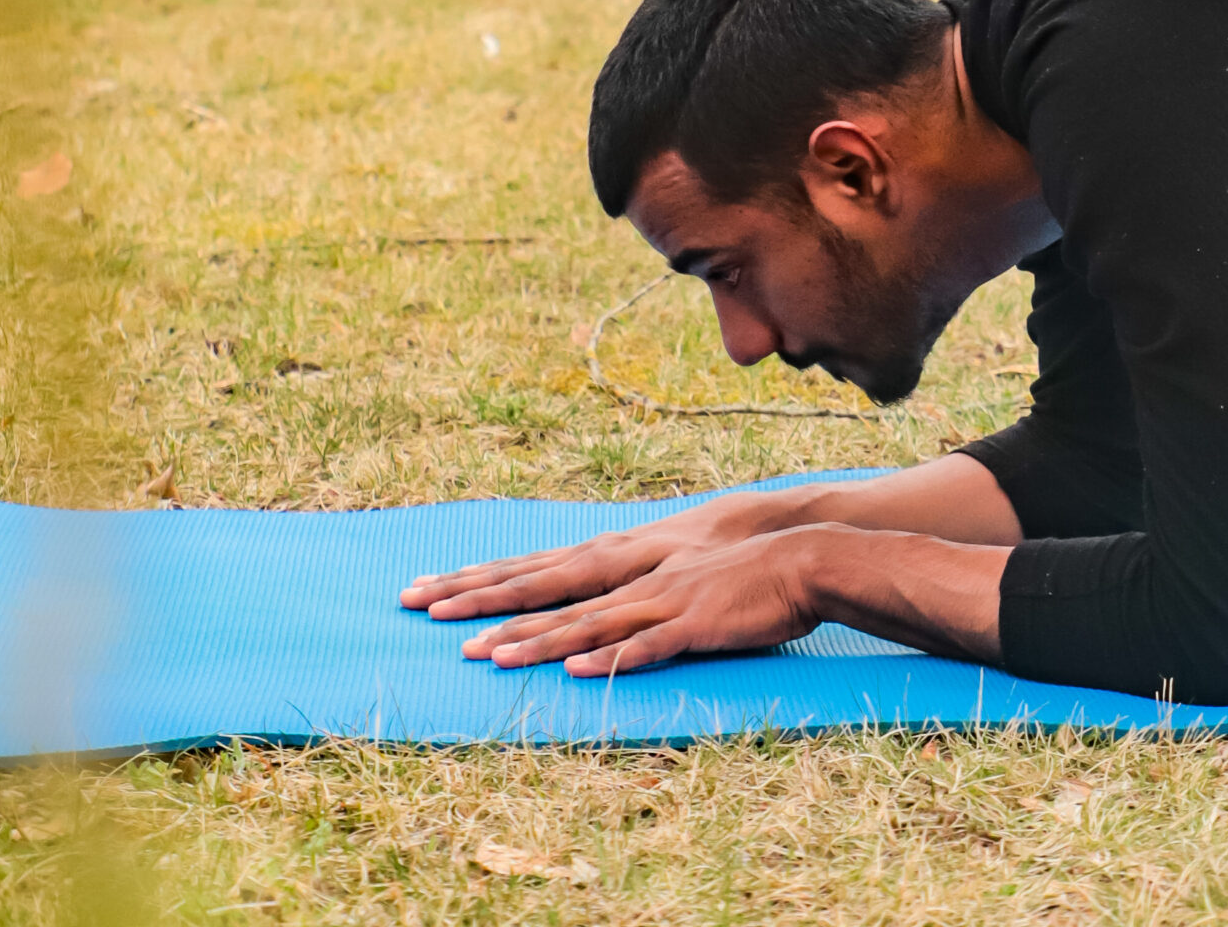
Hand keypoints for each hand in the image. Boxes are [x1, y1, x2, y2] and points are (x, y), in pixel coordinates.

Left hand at [461, 528, 822, 678]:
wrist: (799, 556)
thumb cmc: (737, 571)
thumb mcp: (673, 575)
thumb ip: (632, 592)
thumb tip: (592, 614)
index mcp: (621, 560)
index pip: (538, 569)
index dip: (484, 579)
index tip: (433, 588)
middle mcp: (629, 573)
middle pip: (545, 589)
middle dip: (485, 602)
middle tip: (428, 612)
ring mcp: (659, 596)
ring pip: (584, 621)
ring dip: (535, 641)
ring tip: (486, 657)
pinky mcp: (692, 621)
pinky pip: (645, 645)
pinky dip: (610, 658)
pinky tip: (577, 670)